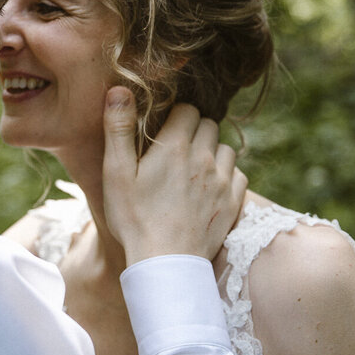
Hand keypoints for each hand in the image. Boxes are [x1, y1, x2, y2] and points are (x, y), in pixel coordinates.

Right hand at [102, 87, 246, 265]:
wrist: (166, 263)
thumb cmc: (134, 219)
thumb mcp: (116, 173)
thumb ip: (118, 129)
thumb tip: (119, 90)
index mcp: (175, 147)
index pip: (187, 109)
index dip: (174, 116)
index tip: (162, 132)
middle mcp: (204, 158)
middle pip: (209, 124)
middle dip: (194, 130)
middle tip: (175, 150)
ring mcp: (222, 181)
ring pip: (226, 147)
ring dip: (212, 151)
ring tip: (193, 168)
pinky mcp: (233, 202)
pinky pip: (238, 174)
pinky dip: (226, 175)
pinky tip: (209, 187)